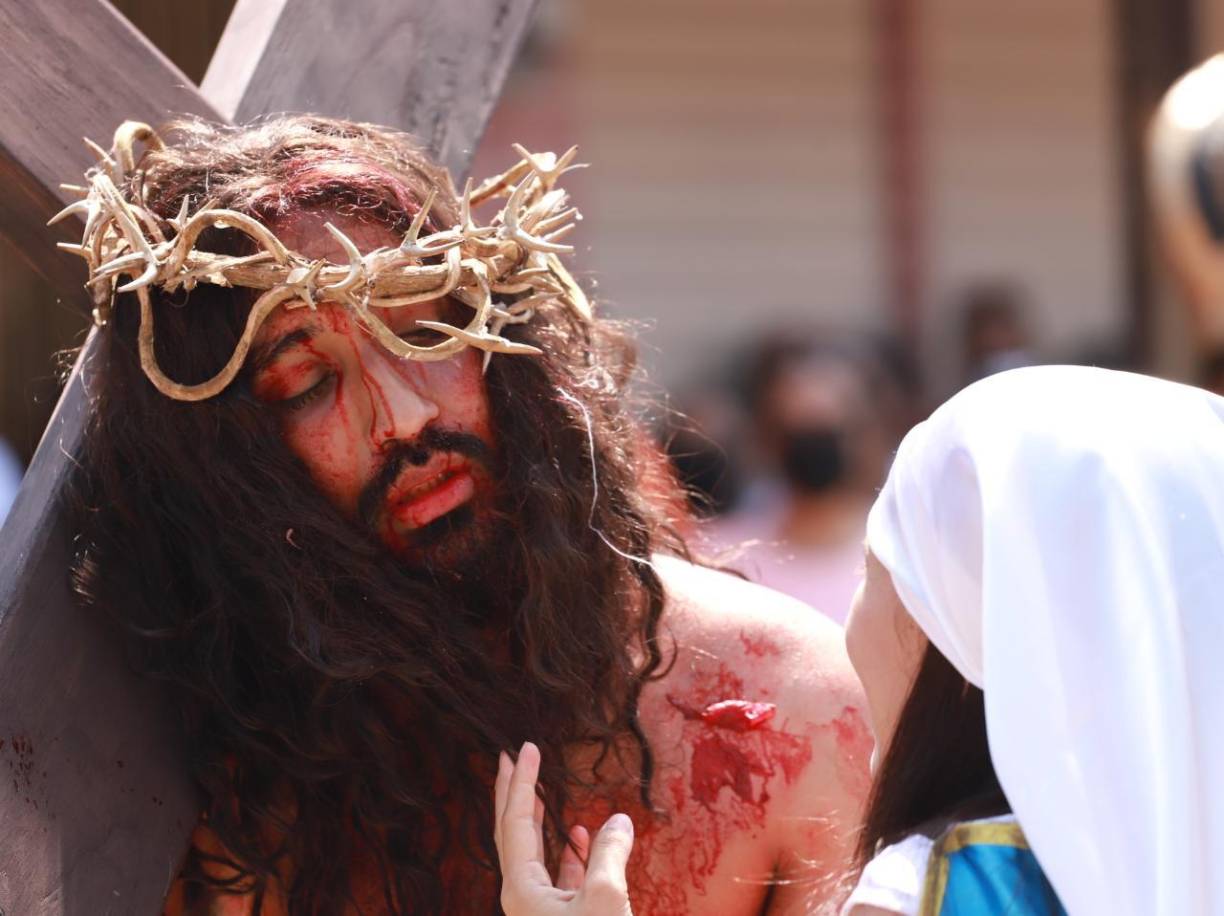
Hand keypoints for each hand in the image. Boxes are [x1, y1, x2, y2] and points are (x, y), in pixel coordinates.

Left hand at [494, 742, 634, 915]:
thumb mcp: (605, 897)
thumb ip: (609, 852)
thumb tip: (619, 819)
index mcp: (521, 889)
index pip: (516, 822)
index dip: (523, 781)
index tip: (527, 747)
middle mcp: (523, 895)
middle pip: (513, 832)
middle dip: (513, 793)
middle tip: (511, 757)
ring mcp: (540, 908)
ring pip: (535, 853)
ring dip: (539, 817)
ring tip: (541, 788)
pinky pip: (558, 874)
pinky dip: (568, 851)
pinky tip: (580, 834)